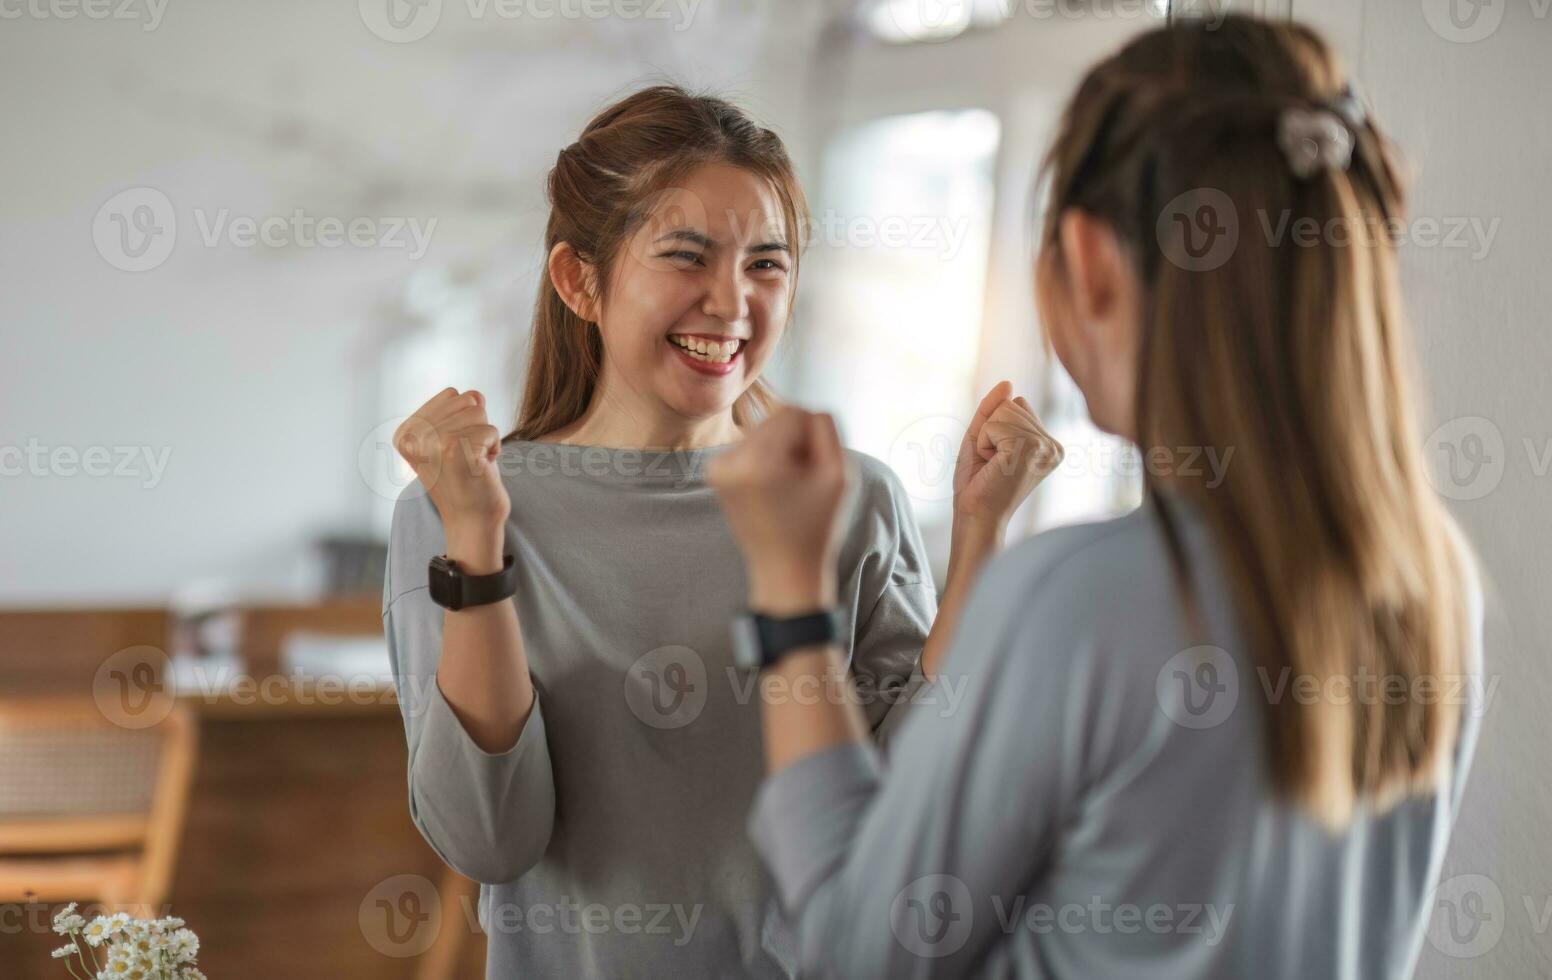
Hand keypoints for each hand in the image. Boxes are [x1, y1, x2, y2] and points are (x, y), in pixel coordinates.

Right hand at [393, 387, 511, 544]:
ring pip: (479, 412)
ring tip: (472, 462)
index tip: (454, 450)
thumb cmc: (465, 479)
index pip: (451, 395)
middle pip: (466, 401)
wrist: (471, 521)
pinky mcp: (457, 451)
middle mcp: (414, 436)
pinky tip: (481, 469)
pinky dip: (495, 449)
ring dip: (485, 438)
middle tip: (466, 457)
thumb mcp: (451, 438)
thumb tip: (476, 395)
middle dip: (475, 427)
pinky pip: (492, 430)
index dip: (463, 421)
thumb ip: (458, 410)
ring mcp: (434, 442)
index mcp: (405, 432)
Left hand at [707, 407, 854, 613]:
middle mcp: (728, 461)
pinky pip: (750, 444)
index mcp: (757, 462)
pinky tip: (771, 490)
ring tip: (786, 488)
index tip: (812, 472)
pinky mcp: (714, 473)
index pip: (794, 411)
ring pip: (763, 429)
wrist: (783, 570)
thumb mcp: (840, 473)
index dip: (814, 438)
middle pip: (775, 417)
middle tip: (800, 483)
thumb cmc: (816, 527)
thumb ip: (827, 427)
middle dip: (795, 442)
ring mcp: (717, 467)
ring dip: (781, 450)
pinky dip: (765, 460)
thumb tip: (806, 409)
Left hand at [953, 380, 1063, 533]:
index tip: (996, 458)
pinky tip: (993, 466)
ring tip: (993, 465)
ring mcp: (1045, 446)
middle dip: (989, 432)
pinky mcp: (1031, 447)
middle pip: (1011, 404)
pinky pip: (995, 422)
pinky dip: (984, 442)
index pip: (1016, 404)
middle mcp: (1053, 445)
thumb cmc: (977, 484)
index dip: (993, 428)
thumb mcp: (982, 438)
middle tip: (992, 464)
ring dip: (987, 438)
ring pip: (1004, 410)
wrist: (976, 516)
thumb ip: (993, 409)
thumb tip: (1008, 383)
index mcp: (1048, 444)